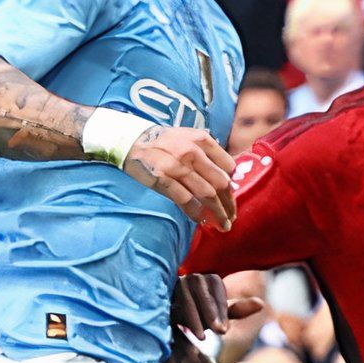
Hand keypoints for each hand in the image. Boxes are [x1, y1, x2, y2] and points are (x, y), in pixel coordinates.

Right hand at [121, 125, 238, 228]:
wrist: (130, 141)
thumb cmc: (163, 142)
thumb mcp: (188, 137)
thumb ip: (207, 153)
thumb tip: (227, 177)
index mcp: (201, 140)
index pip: (228, 166)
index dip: (233, 184)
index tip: (231, 197)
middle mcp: (192, 152)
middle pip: (221, 183)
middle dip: (229, 204)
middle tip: (232, 217)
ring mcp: (177, 166)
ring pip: (207, 194)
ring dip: (218, 213)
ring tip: (223, 225)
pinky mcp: (162, 179)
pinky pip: (185, 200)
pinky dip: (196, 213)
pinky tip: (202, 221)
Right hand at [171, 271, 264, 339]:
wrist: (171, 319)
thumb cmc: (200, 315)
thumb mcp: (219, 314)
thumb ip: (237, 309)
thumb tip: (261, 304)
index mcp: (209, 278)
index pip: (217, 288)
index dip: (221, 309)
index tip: (224, 330)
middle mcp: (193, 277)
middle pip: (203, 291)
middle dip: (211, 313)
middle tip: (220, 332)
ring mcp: (176, 283)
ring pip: (187, 297)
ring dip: (195, 318)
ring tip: (202, 337)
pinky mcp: (163, 293)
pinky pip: (173, 303)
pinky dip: (181, 318)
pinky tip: (185, 332)